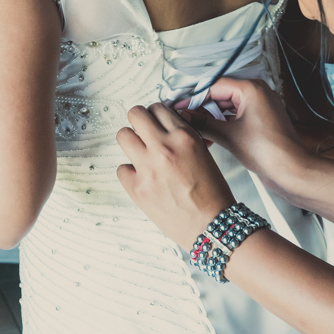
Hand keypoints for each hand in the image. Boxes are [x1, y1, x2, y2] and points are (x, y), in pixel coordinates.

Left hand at [116, 102, 233, 249]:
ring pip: (123, 135)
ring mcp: (147, 168)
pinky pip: (121, 168)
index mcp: (184, 137)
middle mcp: (164, 147)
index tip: (156, 123)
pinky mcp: (136, 188)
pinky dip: (129, 172)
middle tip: (144, 133)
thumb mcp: (204, 154)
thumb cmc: (213, 194)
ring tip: (140, 154)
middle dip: (139, 122)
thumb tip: (166, 128)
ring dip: (130, 141)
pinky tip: (142, 179)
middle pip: (135, 114)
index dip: (156, 115)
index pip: (158, 108)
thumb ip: (183, 137)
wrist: (211, 226)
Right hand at [178, 77, 313, 201]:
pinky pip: (236, 116)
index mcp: (251, 89)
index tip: (179, 106)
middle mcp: (258, 93)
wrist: (291, 170)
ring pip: (227, 107)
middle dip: (201, 109)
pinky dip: (223, 125)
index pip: (214, 86)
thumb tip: (185, 117)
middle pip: (220, 95)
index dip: (193, 97)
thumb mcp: (228, 135)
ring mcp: (260, 106)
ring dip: (211, 119)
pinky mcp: (261, 120)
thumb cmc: (269, 151)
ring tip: (195, 131)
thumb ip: (203, 123)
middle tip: (184, 119)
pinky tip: (209, 137)